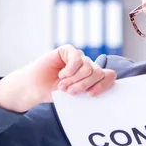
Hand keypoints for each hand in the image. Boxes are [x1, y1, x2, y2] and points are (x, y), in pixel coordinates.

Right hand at [0, 45, 116, 112]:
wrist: (36, 88)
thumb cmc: (55, 92)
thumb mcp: (75, 95)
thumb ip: (89, 89)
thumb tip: (103, 86)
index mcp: (93, 77)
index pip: (109, 76)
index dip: (104, 84)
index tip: (91, 94)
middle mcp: (88, 66)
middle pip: (98, 72)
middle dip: (84, 85)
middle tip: (70, 92)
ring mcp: (79, 57)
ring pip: (88, 67)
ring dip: (74, 80)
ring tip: (62, 85)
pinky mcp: (68, 50)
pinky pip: (77, 58)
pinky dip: (69, 70)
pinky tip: (61, 75)